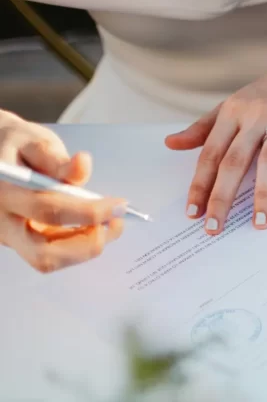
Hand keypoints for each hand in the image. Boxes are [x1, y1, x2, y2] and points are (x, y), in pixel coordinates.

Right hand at [0, 111, 125, 272]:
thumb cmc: (12, 147)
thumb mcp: (31, 140)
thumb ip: (56, 158)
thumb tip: (82, 164)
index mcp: (3, 192)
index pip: (48, 210)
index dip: (89, 211)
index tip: (118, 205)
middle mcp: (2, 223)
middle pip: (44, 253)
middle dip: (87, 243)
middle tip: (114, 224)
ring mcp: (11, 237)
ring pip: (49, 260)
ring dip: (86, 247)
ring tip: (108, 223)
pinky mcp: (21, 243)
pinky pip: (53, 255)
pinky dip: (79, 244)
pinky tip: (93, 225)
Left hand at [165, 48, 266, 233]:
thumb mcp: (233, 105)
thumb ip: (203, 128)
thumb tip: (171, 143)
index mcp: (232, 113)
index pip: (210, 154)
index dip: (200, 185)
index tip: (193, 213)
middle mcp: (255, 115)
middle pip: (234, 161)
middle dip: (222, 197)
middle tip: (215, 227)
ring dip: (263, 195)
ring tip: (259, 223)